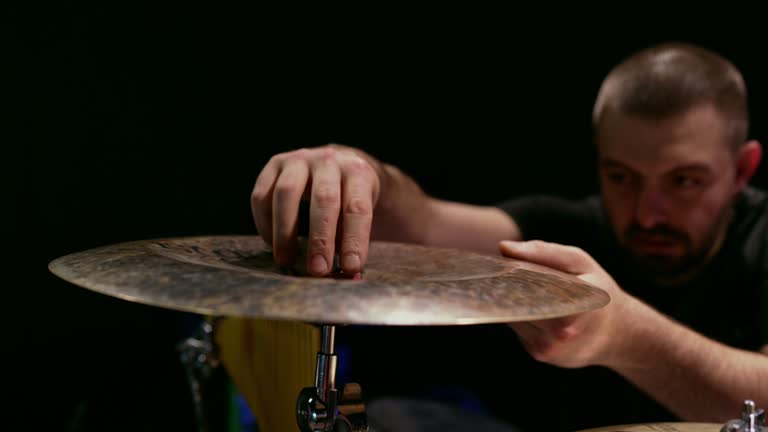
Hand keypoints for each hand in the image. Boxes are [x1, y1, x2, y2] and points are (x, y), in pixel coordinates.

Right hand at [251, 144, 380, 275]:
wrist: (335, 163)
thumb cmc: (349, 197)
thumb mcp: (359, 213)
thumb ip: (352, 241)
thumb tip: (346, 274)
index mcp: (358, 172)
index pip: (357, 208)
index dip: (354, 240)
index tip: (350, 268)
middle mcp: (329, 160)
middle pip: (324, 199)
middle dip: (320, 239)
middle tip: (318, 270)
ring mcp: (299, 159)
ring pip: (286, 193)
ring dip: (285, 232)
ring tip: (286, 261)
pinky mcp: (274, 164)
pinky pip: (262, 195)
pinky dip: (264, 223)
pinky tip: (272, 244)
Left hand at [500, 240, 633, 368]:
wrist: (619, 334)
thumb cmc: (599, 291)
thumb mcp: (580, 262)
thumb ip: (543, 252)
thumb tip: (504, 247)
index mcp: (575, 305)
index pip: (526, 284)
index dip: (511, 271)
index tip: (508, 262)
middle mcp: (561, 332)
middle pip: (514, 301)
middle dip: (509, 286)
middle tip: (512, 272)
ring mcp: (549, 348)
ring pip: (512, 316)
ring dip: (513, 302)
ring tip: (529, 289)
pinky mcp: (540, 355)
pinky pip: (519, 329)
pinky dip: (521, 316)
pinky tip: (536, 308)